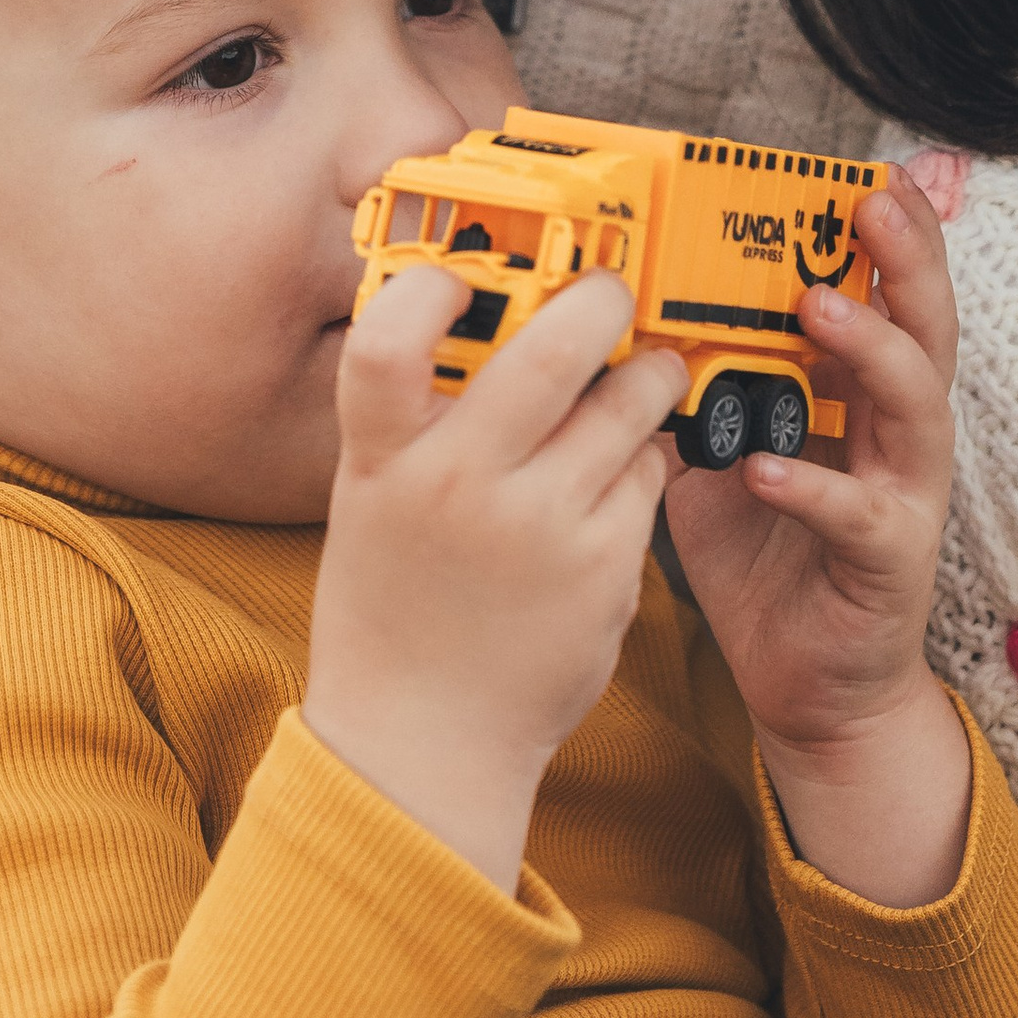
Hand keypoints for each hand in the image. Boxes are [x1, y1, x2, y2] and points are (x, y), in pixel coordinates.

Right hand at [305, 263, 685, 890]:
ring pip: (627, 404)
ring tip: (642, 373)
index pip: (387, 340)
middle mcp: (461, 486)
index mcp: (383, 461)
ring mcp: (542, 528)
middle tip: (611, 292)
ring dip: (646, 374)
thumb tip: (484, 311)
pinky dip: (640, 461)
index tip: (464, 273)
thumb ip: (417, 415)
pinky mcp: (606, 570)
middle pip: (551, 351)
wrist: (422, 744)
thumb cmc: (393, 606)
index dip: (429, 286)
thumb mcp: (372, 498)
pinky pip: (645, 476)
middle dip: (600, 300)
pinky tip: (616, 477)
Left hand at [662, 174, 970, 908]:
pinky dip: (814, 486)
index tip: (868, 174)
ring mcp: (904, 497)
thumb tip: (631, 316)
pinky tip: (767, 465)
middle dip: (907, 263)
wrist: (807, 687)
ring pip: (915, 408)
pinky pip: (859, 516)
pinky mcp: (888, 563)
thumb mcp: (726, 447)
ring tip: (821, 310)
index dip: (889, 237)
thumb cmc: (769, 554)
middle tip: (872, 206)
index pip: (887, 296)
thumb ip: (704, 385)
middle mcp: (898, 433)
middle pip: (925, 330)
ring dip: (871, 352)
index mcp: (861, 393)